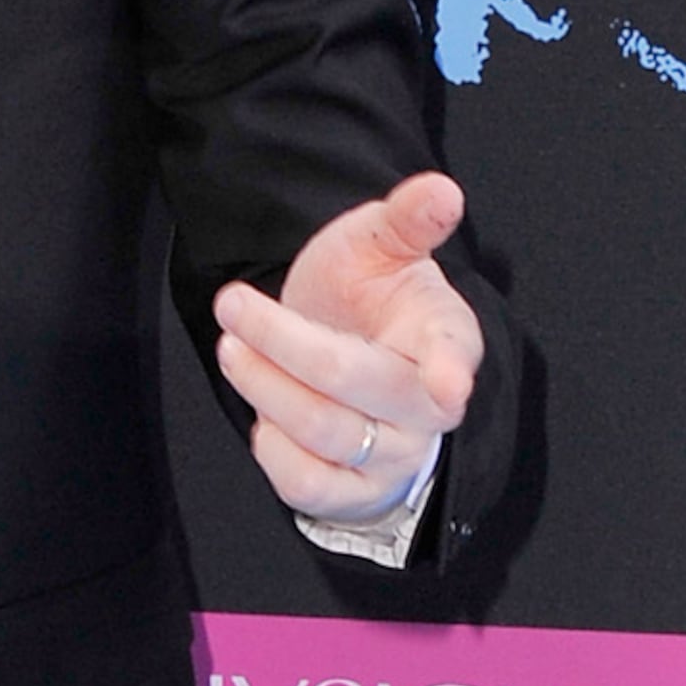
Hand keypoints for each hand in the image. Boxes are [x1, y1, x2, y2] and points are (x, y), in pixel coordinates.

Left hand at [214, 171, 481, 529]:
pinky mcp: (353, 495)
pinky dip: (270, 447)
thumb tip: (442, 190)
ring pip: (322, 431)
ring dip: (261, 386)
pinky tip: (263, 412)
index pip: (453, 354)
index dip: (449, 369)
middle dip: (280, 340)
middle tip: (232, 304)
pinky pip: (304, 484)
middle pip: (350, 383)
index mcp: (448, 338)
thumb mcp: (382, 245)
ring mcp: (394, 458)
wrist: (349, 350)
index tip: (448, 382)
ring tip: (232, 347)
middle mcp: (429, 408)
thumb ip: (407, 218)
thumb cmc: (370, 295)